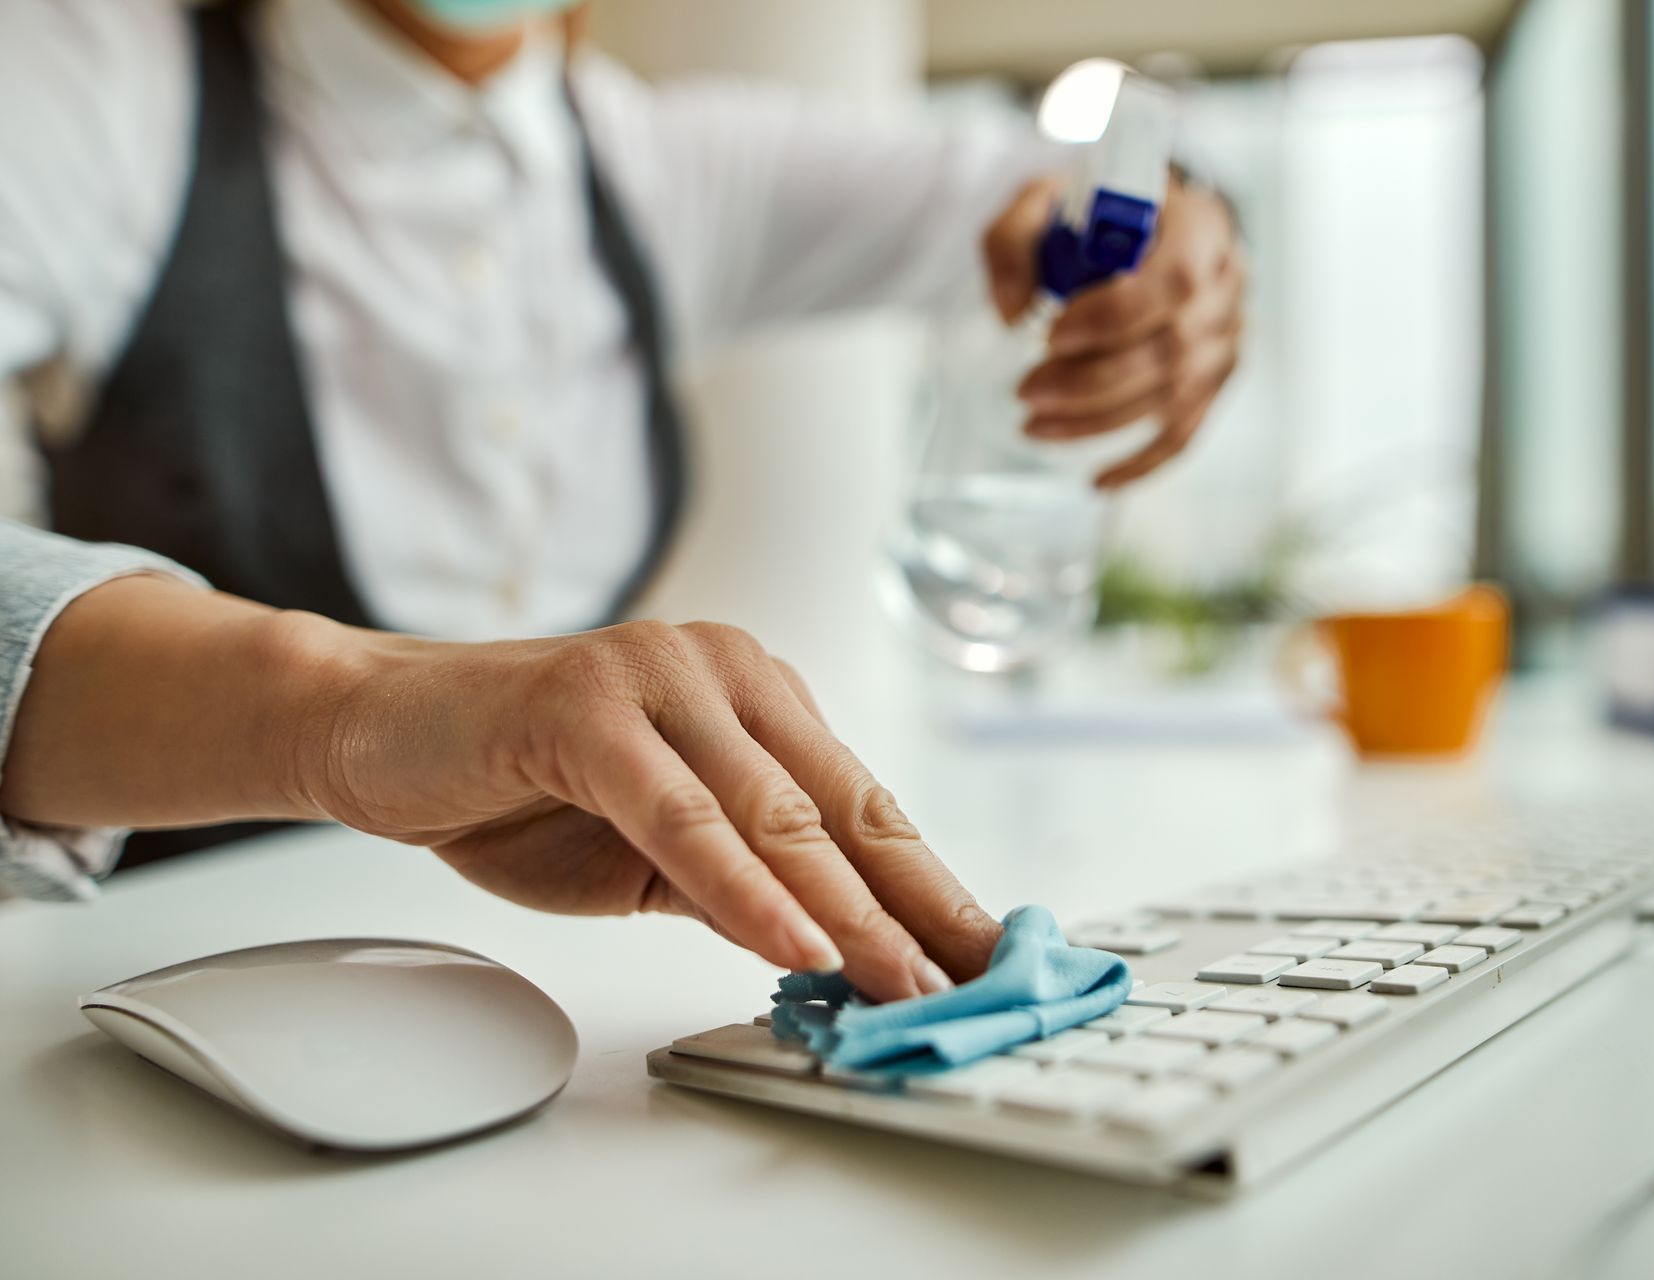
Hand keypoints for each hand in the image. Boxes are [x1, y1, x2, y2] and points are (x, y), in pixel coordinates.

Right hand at [0, 572, 999, 1003]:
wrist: (378, 728)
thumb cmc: (517, 784)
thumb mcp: (651, 852)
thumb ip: (740, 882)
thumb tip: (838, 948)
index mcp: (755, 699)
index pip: (861, 805)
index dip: (926, 886)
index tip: (982, 955)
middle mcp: (725, 673)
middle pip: (843, 806)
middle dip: (916, 904)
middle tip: (974, 980)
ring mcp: (660, 679)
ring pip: (775, 812)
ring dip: (848, 908)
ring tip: (903, 979)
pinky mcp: (592, 710)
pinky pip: (684, 817)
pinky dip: (744, 887)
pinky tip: (796, 942)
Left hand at [982, 173, 1245, 488]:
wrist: (1137, 225)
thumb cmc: (1091, 213)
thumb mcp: (1042, 201)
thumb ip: (1013, 244)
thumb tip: (1011, 313)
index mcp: (1199, 226)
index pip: (1174, 281)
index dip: (1113, 317)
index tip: (1049, 334)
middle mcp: (1227, 283)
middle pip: (1173, 349)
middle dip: (1092, 381)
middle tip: (1026, 392)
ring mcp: (1227, 337)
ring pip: (1174, 396)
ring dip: (1100, 421)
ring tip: (1034, 426)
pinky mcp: (1215, 379)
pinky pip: (1187, 431)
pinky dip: (1143, 462)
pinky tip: (1099, 481)